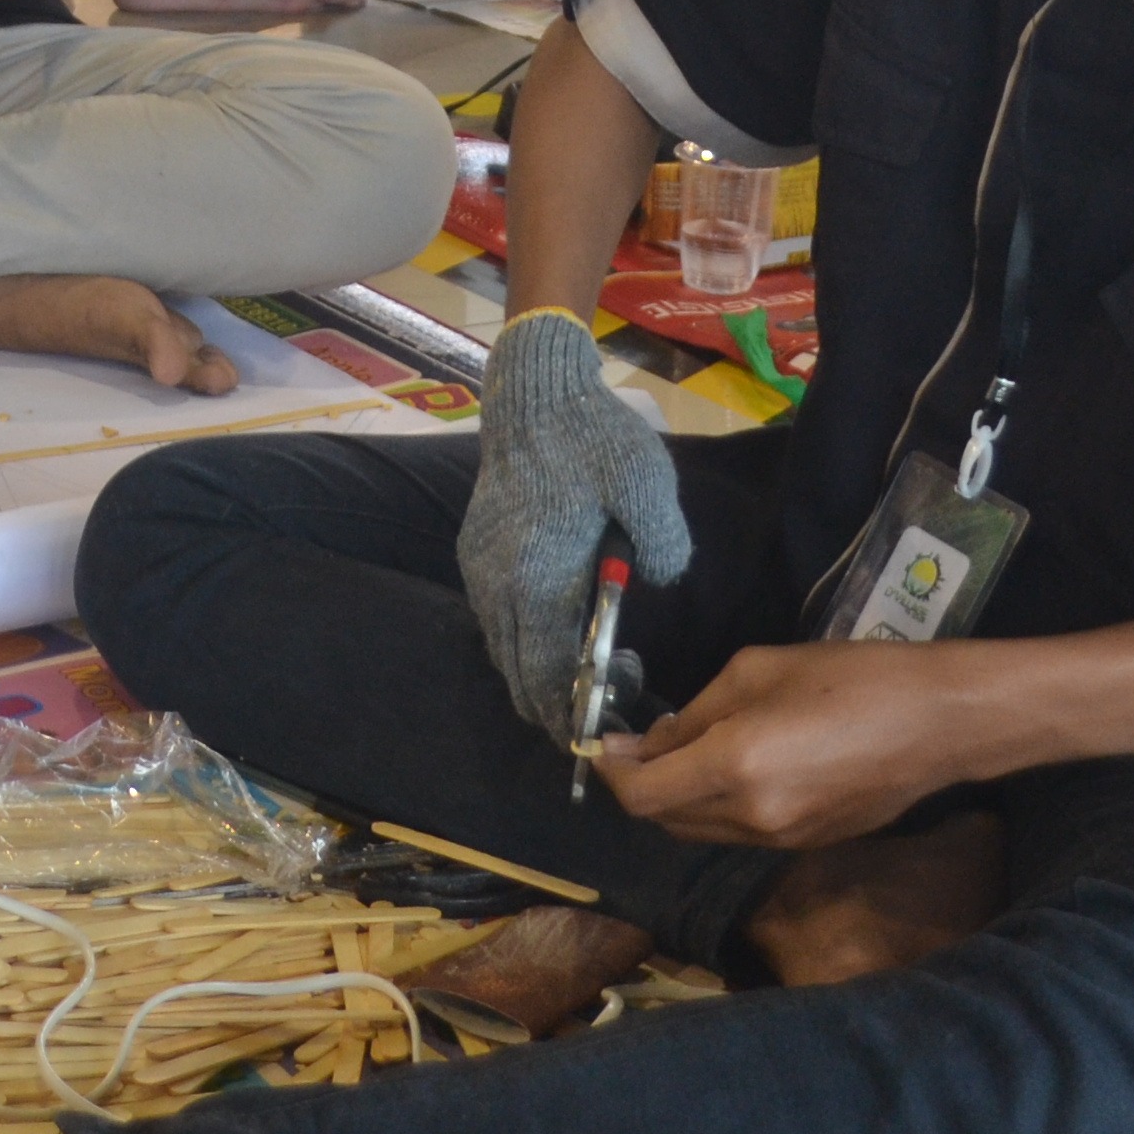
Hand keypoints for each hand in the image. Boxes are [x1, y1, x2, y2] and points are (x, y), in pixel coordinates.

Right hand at [453, 309, 690, 740]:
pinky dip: (516, 644)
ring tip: (568, 693)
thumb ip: (659, 540)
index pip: (546, 670)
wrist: (531, 395)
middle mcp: (501, 585)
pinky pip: (493, 619)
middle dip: (545, 706)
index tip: (585, 739)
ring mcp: (481, 570)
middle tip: (582, 725)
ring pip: (500, 648)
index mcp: (541, 577)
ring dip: (529, 676)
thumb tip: (657, 580)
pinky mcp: (474, 553)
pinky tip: (545, 641)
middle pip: (515, 672)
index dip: (564, 711)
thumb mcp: (646, 483)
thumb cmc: (592, 439)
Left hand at [605, 639, 989, 847]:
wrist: (940, 723)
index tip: (606, 745)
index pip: (643, 796)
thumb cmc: (850, 678)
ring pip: (700, 831)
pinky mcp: (806, 845)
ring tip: (684, 753)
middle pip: (665, 820)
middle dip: (642, 785)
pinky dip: (716, 807)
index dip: (613, 774)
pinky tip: (731, 769)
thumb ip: (695, 714)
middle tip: (639, 744)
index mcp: (736, 767)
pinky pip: (738, 832)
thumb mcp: (756, 671)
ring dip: (678, 799)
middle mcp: (752, 817)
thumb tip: (652, 743)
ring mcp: (781, 840)